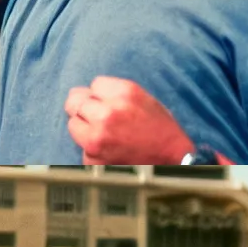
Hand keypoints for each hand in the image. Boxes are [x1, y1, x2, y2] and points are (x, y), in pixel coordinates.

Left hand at [65, 76, 192, 165]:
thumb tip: (89, 94)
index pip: (94, 84)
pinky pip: (81, 148)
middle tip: (96, 116)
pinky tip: (109, 151)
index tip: (108, 103)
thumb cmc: (161, 131)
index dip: (101, 95)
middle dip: (85, 107)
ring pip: (73, 123)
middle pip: (75, 101)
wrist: (174, 162)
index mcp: (124, 93)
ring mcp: (98, 137)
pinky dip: (91, 150)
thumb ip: (116, 93)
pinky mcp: (93, 158)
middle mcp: (108, 113)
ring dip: (84, 128)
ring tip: (105, 135)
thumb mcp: (144, 99)